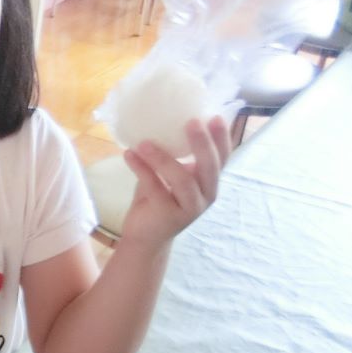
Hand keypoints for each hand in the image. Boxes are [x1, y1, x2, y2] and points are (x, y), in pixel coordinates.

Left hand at [120, 115, 230, 249]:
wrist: (145, 235)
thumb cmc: (159, 197)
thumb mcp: (170, 173)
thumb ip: (174, 154)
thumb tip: (164, 118)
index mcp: (209, 181)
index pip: (222, 158)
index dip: (222, 138)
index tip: (215, 117)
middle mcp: (205, 195)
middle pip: (210, 168)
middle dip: (202, 144)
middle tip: (192, 122)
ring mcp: (190, 208)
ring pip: (182, 181)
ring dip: (163, 159)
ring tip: (144, 142)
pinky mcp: (169, 217)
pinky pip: (155, 188)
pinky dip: (142, 170)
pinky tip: (129, 154)